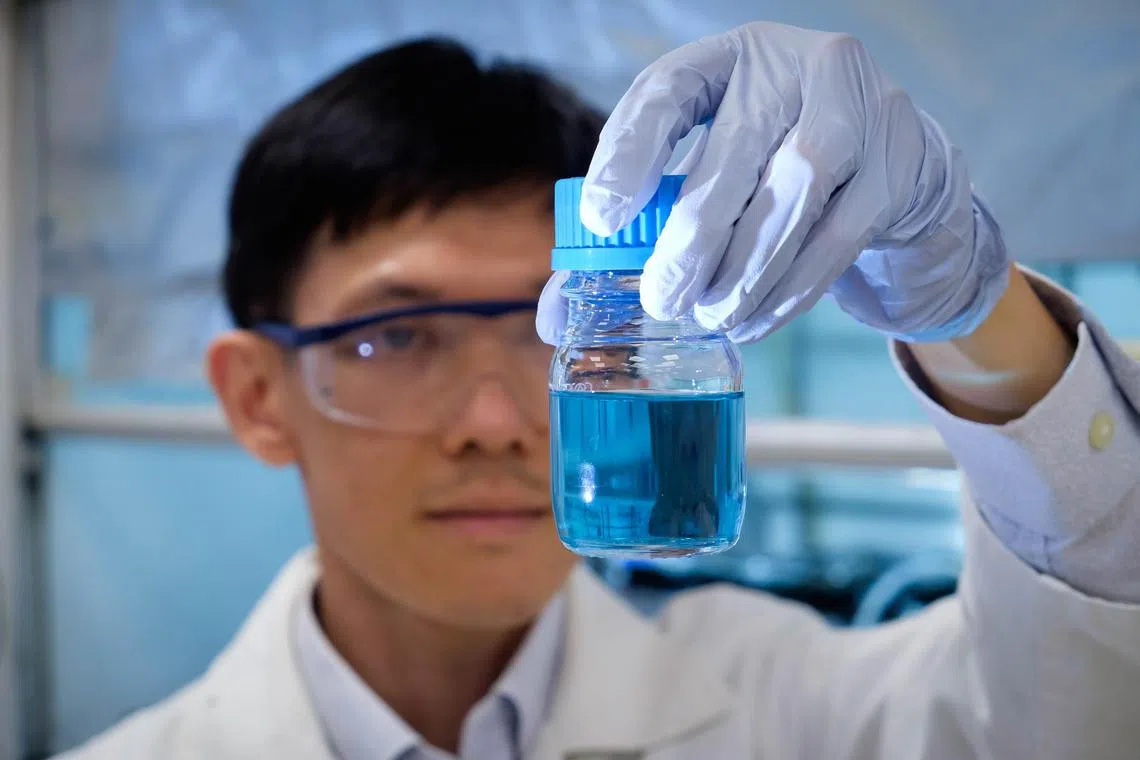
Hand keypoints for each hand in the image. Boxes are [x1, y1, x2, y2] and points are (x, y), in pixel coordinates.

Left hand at [537, 22, 1009, 344]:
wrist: (893, 163)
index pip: (669, 91)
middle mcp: (800, 66)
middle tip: (662, 300)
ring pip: (794, 194)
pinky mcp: (897, 167)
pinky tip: (755, 320)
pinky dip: (791, 289)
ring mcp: (861, 109)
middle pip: (736, 151)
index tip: (605, 220)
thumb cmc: (773, 167)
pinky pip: (838, 237)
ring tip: (710, 315)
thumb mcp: (708, 167)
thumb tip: (557, 314)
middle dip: (693, 239)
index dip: (630, 154)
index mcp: (733, 57)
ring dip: (745, 270)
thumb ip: (639, 226)